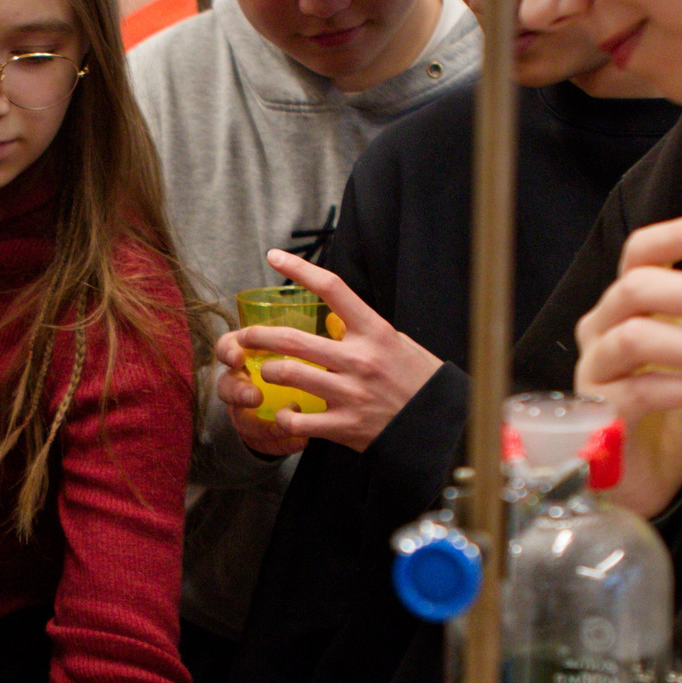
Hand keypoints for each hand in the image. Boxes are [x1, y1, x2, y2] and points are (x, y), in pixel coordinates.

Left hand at [213, 250, 442, 455]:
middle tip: (245, 337)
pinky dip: (283, 416)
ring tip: (267, 372)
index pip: (333, 289)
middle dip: (258, 335)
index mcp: (374, 331)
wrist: (436, 425)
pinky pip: (297, 419)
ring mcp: (350, 393)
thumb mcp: (396, 343)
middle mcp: (359, 359)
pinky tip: (286, 412)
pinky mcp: (344, 425)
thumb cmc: (416, 379)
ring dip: (268, 372)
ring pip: (287, 373)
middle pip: (293, 338)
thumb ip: (363, 330)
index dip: (299, 269)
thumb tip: (334, 318)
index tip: (275, 257)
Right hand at [570, 217, 681, 517]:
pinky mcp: (599, 410)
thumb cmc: (679, 416)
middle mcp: (604, 328)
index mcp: (630, 306)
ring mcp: (596, 368)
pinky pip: (644, 389)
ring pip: (638, 337)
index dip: (672, 237)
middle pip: (638, 288)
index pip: (639, 256)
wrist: (648, 478)